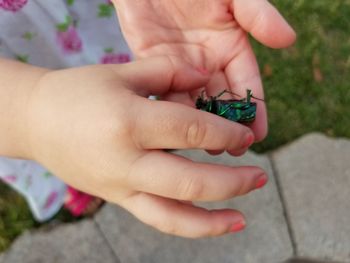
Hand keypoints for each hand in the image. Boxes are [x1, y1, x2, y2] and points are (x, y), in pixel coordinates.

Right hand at [27, 57, 266, 237]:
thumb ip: (168, 71)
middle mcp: (126, 162)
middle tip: (260, 175)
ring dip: (214, 220)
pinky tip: (212, 223)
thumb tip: (206, 77)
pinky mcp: (118, 200)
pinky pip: (157, 219)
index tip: (244, 135)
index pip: (190, 131)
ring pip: (174, 216)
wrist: (38, 122)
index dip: (224, 134)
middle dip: (232, 181)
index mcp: (128, 122)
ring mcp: (121, 187)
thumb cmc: (79, 92)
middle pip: (190, 181)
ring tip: (243, 216)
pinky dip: (188, 227)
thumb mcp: (123, 72)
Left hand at [113, 0, 295, 142]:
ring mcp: (181, 66)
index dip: (254, 109)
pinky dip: (170, 112)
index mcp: (230, 49)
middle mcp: (208, 63)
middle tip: (232, 149)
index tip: (258, 134)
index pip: (247, 84)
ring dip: (201, 127)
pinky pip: (163, 92)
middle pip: (222, 100)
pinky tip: (175, 132)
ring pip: (193, 103)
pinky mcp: (154, 65)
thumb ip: (258, 15)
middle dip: (228, 126)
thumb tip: (288, 40)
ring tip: (208, 147)